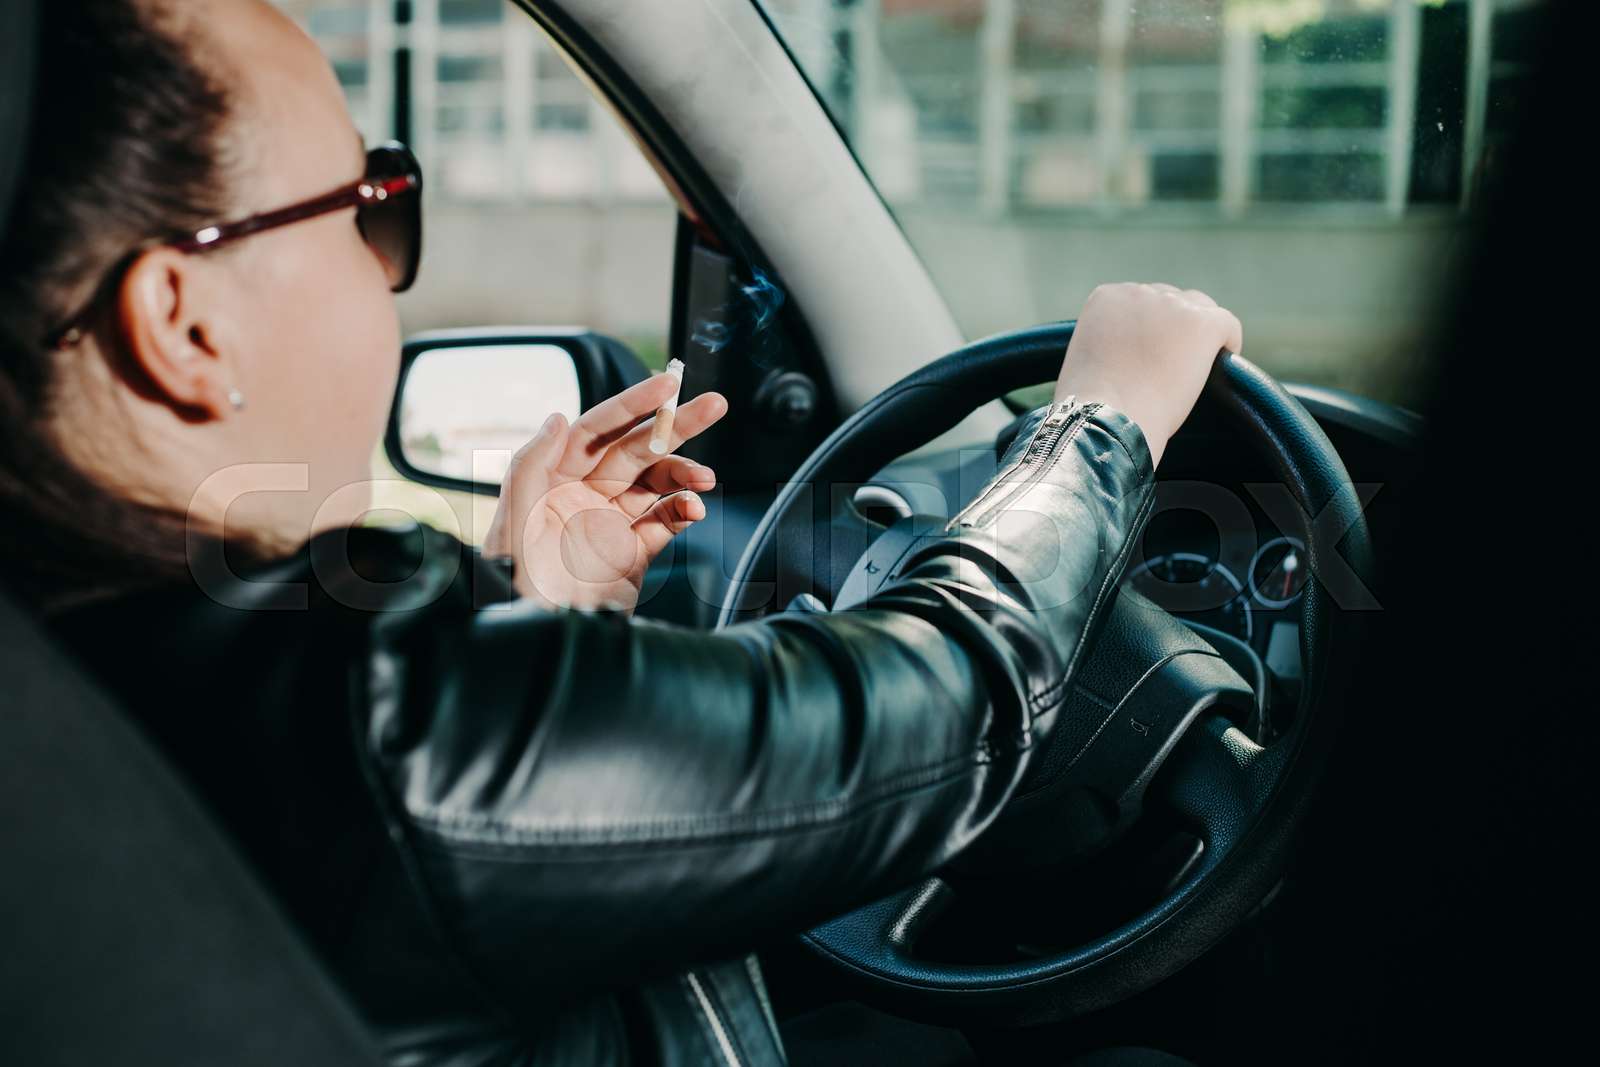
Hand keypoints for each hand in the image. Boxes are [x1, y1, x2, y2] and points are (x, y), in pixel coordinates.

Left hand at [484, 373, 728, 612]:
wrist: (539, 643)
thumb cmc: (516, 588)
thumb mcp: (515, 523)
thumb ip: (531, 466)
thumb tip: (558, 417)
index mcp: (553, 479)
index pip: (599, 428)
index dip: (634, 403)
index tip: (668, 385)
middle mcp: (583, 495)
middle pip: (636, 449)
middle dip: (676, 427)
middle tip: (714, 407)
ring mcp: (610, 523)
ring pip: (657, 484)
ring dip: (684, 474)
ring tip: (705, 479)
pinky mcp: (632, 555)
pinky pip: (665, 523)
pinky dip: (684, 511)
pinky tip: (694, 509)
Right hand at [1055, 282, 1242, 465]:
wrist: (1107, 418)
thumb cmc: (1091, 406)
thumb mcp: (1087, 359)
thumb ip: (1107, 341)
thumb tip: (1128, 353)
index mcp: (1106, 297)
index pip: (1139, 303)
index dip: (1147, 331)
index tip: (1148, 356)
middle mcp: (1138, 292)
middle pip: (1170, 302)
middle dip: (1172, 331)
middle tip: (1169, 367)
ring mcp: (1172, 305)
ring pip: (1199, 310)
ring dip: (1197, 337)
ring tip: (1193, 369)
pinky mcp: (1202, 323)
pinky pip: (1227, 325)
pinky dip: (1228, 344)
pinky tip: (1221, 368)